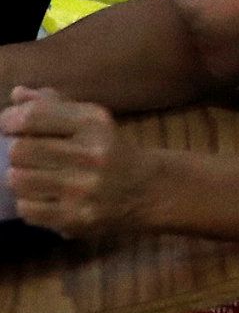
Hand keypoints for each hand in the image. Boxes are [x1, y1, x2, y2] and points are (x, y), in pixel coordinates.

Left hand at [3, 88, 157, 240]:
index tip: (10, 126)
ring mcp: (83, 189)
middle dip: (17, 153)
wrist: (150, 189)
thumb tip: (17, 95)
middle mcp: (91, 154)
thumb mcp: (91, 120)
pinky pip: (27, 209)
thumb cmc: (110, 150)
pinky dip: (29, 203)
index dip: (10, 121)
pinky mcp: (76, 217)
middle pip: (20, 150)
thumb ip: (53, 105)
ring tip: (35, 176)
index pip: (33, 116)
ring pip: (18, 181)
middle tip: (27, 156)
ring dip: (21, 178)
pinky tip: (45, 197)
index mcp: (94, 123)